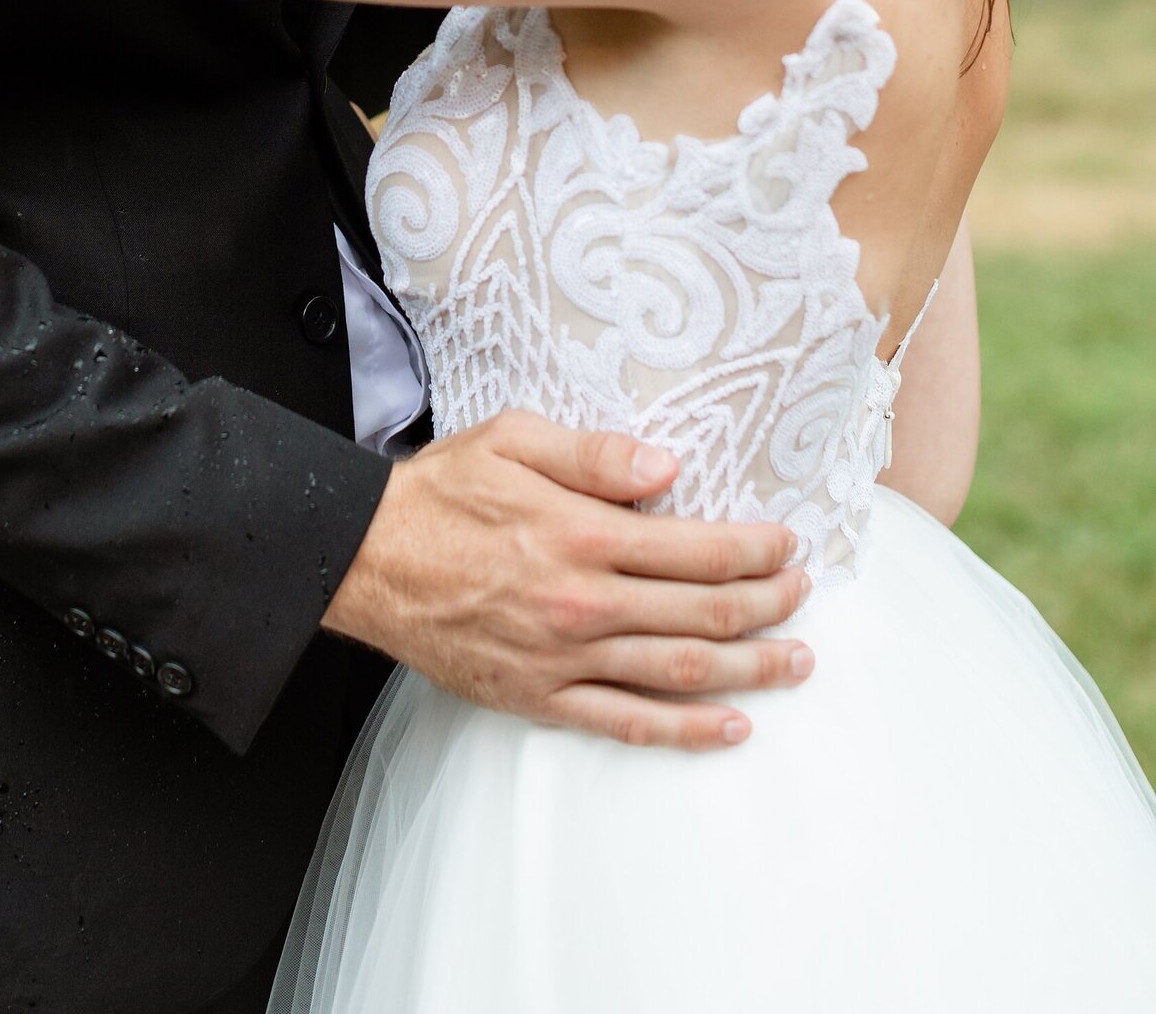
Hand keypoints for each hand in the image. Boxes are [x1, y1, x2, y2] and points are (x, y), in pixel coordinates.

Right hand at [324, 412, 812, 749]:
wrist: (365, 558)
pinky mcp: (540, 698)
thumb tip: (668, 467)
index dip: (754, 548)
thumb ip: (595, 454)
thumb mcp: (512, 439)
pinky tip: (730, 726)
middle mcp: (583, 603)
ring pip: (679, 673)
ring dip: (750, 670)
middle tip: (804, 594)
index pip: (696, 549)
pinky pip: (628, 723)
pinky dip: (686, 730)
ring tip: (796, 660)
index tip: (786, 543)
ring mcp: (564, 659)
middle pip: (703, 613)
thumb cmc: (440, 493)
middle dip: (768, 604)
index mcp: (581, 534)